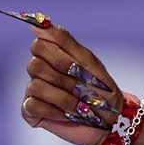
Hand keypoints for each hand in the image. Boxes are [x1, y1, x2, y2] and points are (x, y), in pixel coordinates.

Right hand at [21, 22, 123, 144]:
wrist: (112, 119)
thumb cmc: (102, 89)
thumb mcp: (88, 61)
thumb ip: (64, 40)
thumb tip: (38, 24)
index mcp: (52, 57)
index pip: (39, 45)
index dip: (59, 57)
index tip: (77, 66)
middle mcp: (39, 72)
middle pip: (34, 65)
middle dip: (64, 78)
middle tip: (83, 88)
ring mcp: (34, 92)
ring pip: (35, 86)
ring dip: (64, 97)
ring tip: (81, 105)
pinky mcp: (31, 112)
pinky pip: (33, 105)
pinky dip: (55, 111)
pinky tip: (69, 115)